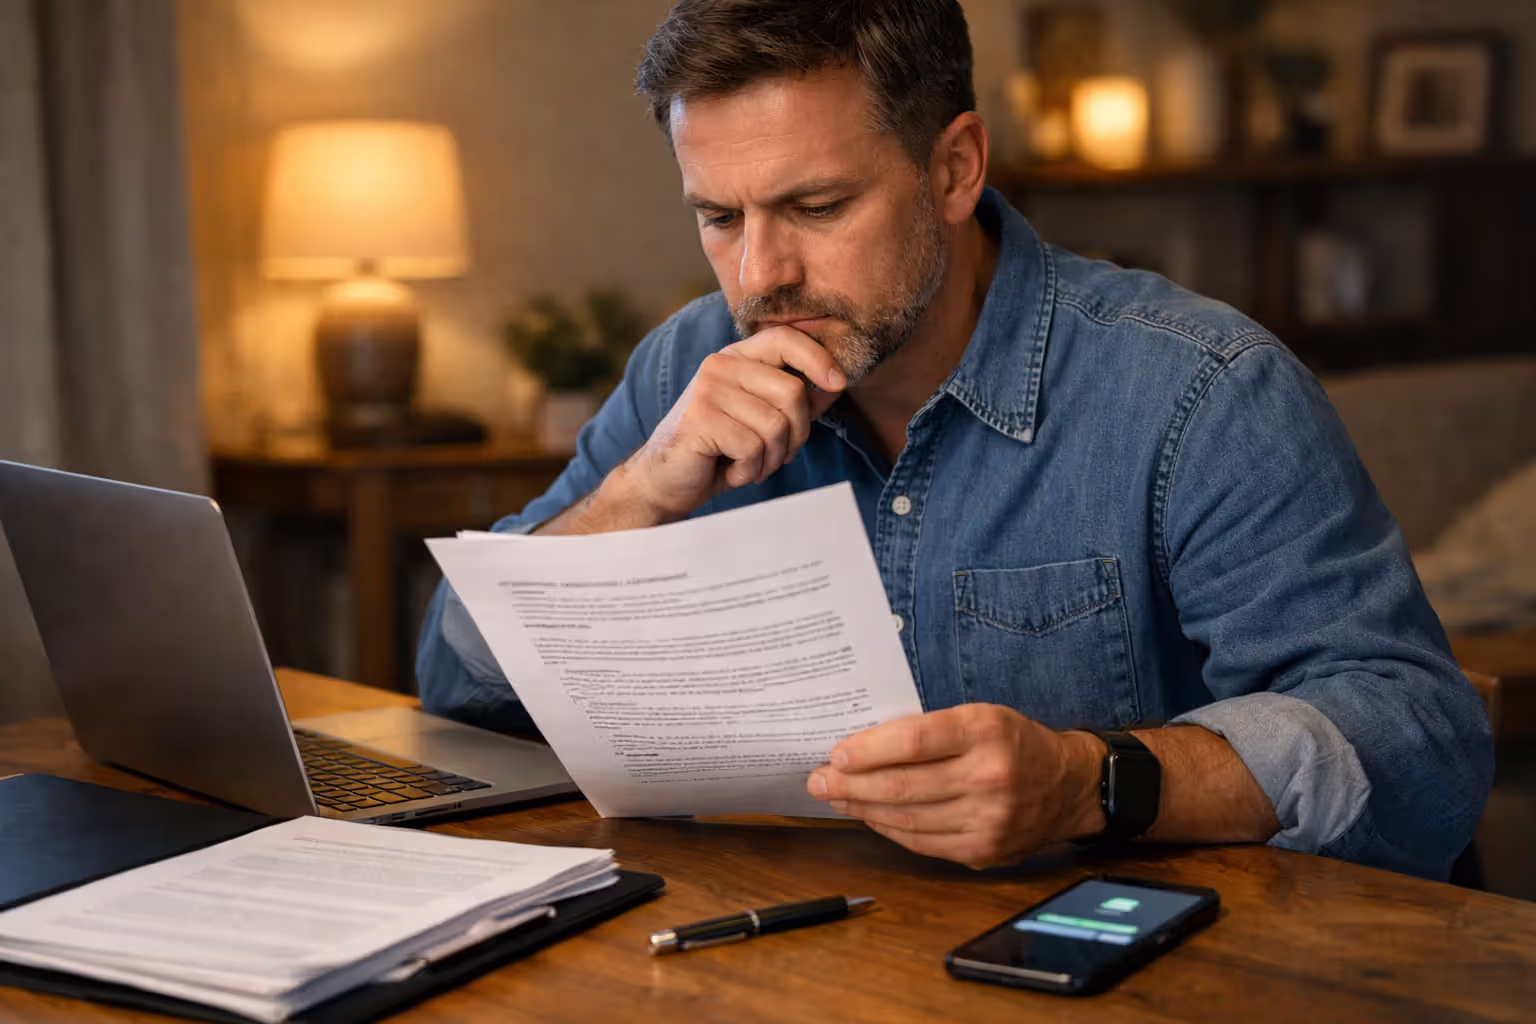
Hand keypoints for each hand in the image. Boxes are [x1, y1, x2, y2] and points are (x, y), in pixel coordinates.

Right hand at [618, 325, 845, 521]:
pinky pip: (754, 447)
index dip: (819, 359)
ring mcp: (708, 389)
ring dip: (771, 459)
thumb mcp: (762, 422)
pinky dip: (750, 470)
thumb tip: (836, 385)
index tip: (839, 384)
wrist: (665, 481)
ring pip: (776, 426)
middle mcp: (720, 365)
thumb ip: (797, 402)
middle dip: (795, 436)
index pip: (786, 339)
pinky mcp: (701, 418)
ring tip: (748, 464)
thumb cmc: (717, 451)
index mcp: (737, 357)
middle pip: (792, 393)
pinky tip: (731, 471)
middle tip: (774, 455)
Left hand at [806, 704, 1103, 868]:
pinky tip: (871, 817)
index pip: (912, 741)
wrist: (1069, 785)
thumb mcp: (980, 716)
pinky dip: (889, 830)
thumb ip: (928, 730)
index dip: (867, 750)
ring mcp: (988, 819)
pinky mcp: (984, 851)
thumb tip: (862, 747)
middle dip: (850, 785)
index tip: (836, 754)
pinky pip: (922, 842)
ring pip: (907, 818)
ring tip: (836, 799)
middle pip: (902, 785)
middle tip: (817, 781)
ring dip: (863, 809)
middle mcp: (989, 776)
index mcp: (985, 731)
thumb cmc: (1013, 742)